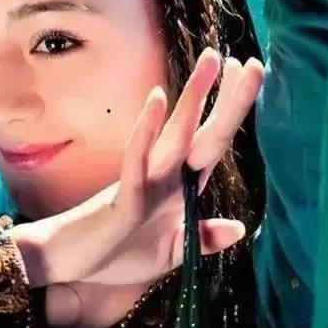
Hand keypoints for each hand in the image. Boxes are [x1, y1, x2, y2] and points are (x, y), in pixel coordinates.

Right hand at [10, 49, 263, 287]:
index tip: (247, 77)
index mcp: (181, 187)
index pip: (213, 143)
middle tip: (250, 61)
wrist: (77, 267)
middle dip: (226, 98)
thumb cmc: (120, 254)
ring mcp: (146, 180)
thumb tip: (240, 227)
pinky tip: (157, 100)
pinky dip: (147, 130)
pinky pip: (137, 158)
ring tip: (211, 61)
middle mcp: (166, 175)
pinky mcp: (124, 194)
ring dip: (194, 98)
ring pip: (175, 134)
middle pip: (202, 131)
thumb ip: (202, 239)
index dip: (231, 113)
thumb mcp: (172, 253)